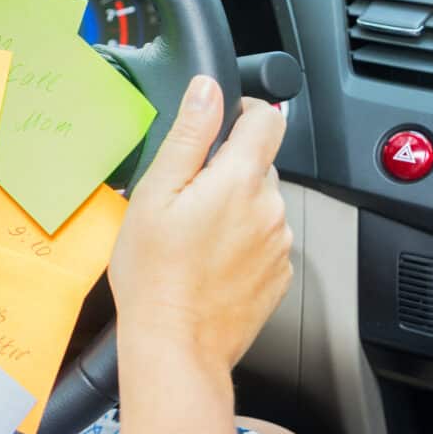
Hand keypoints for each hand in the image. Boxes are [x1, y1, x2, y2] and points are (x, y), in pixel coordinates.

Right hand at [109, 75, 291, 371]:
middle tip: (185, 196)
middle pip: (260, 165)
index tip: (222, 122)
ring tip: (192, 234)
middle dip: (228, 168)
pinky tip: (207, 260)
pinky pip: (264, 240)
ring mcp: (279, 245)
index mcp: (240, 180)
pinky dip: (241, 241)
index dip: (244, 112)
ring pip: (261, 204)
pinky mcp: (278, 276)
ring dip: (235, 206)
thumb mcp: (156, 193)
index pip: (267, 120)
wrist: (174, 344)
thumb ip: (188, 136)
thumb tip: (208, 89)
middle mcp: (270, 209)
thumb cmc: (154, 272)